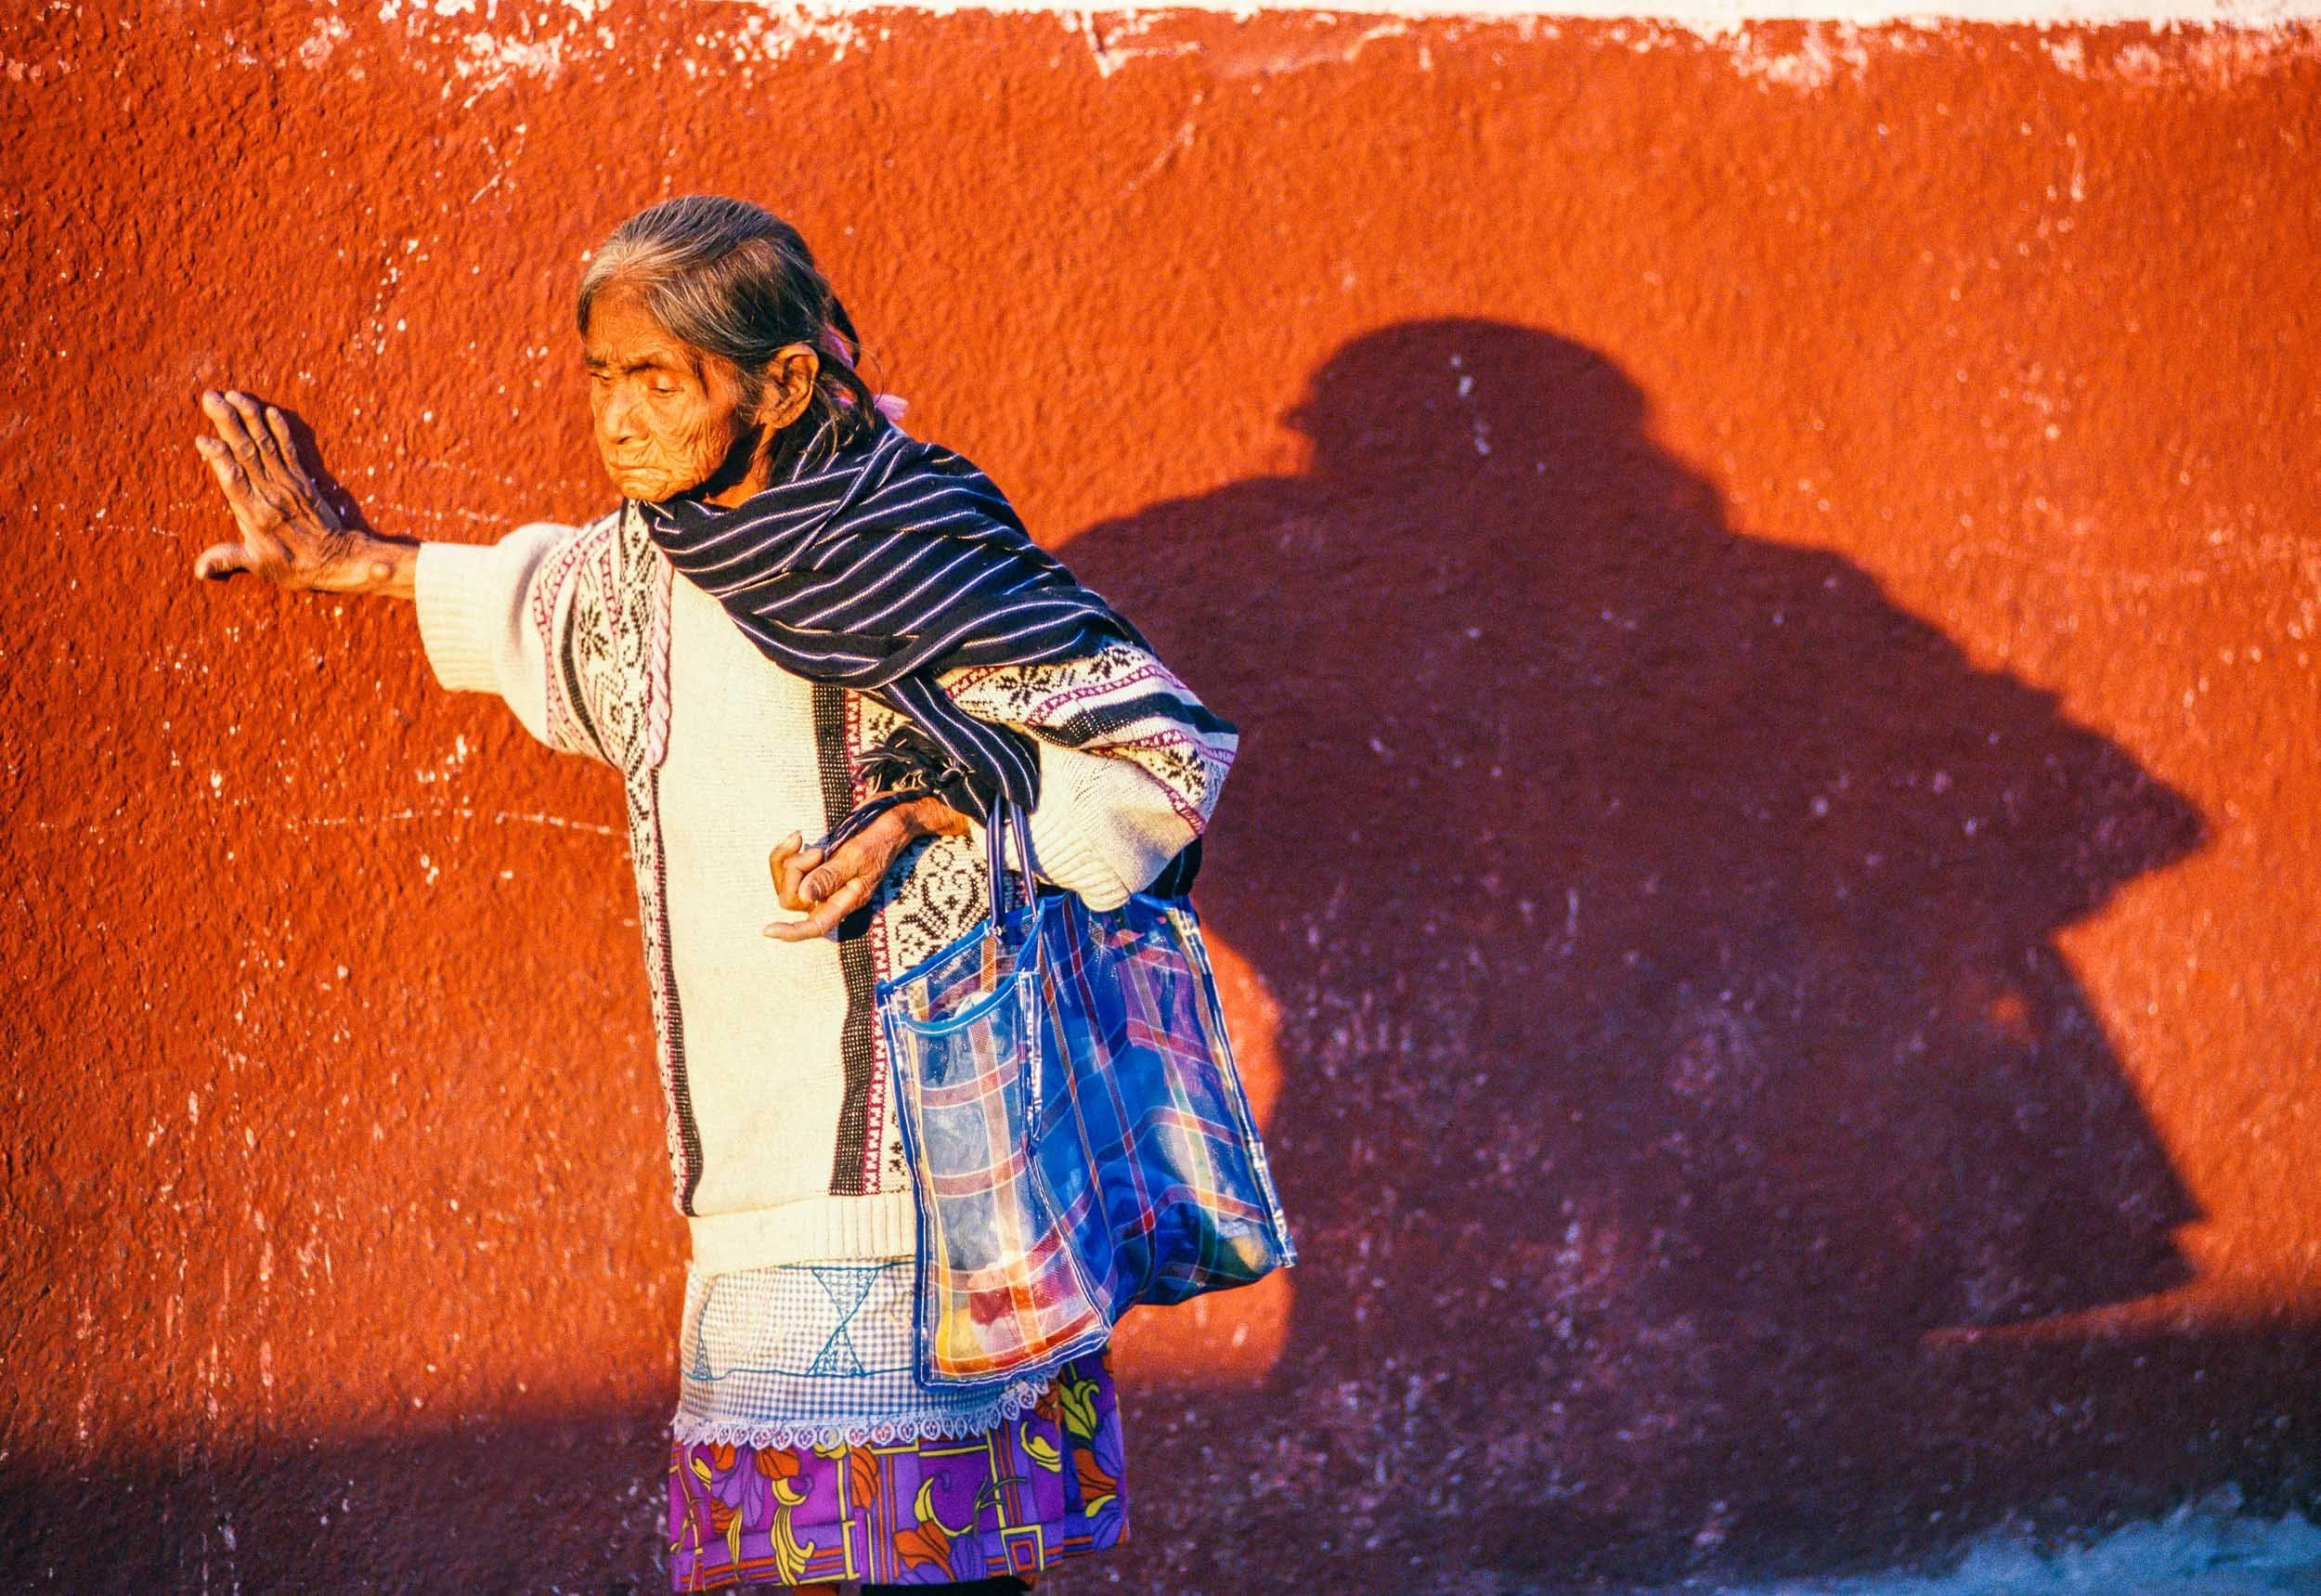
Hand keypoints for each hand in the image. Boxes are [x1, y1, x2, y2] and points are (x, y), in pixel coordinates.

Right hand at [191, 389, 414, 596]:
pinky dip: (280, 430)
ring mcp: (289, 483)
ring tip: (233, 394)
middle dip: (228, 422)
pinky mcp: (303, 480)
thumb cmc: (295, 566)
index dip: (219, 458)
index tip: (203, 439)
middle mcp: (272, 493)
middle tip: (210, 397)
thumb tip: (198, 570)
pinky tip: (269, 410)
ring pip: (266, 444)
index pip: (234, 479)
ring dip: (249, 417)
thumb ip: (229, 559)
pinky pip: (290, 449)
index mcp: (256, 513)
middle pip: (246, 452)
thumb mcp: (260, 566)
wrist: (339, 561)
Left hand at [764, 797, 971, 942]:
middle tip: (815, 852)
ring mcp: (822, 880)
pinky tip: (798, 837)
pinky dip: (787, 851)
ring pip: (787, 882)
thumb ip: (830, 876)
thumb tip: (805, 897)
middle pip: (794, 899)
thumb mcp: (857, 857)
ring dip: (789, 859)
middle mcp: (832, 895)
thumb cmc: (881, 838)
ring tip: (805, 841)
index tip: (768, 931)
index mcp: (847, 900)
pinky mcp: (815, 865)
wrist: (891, 818)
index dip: (792, 932)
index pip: (816, 925)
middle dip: (794, 872)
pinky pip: (787, 866)